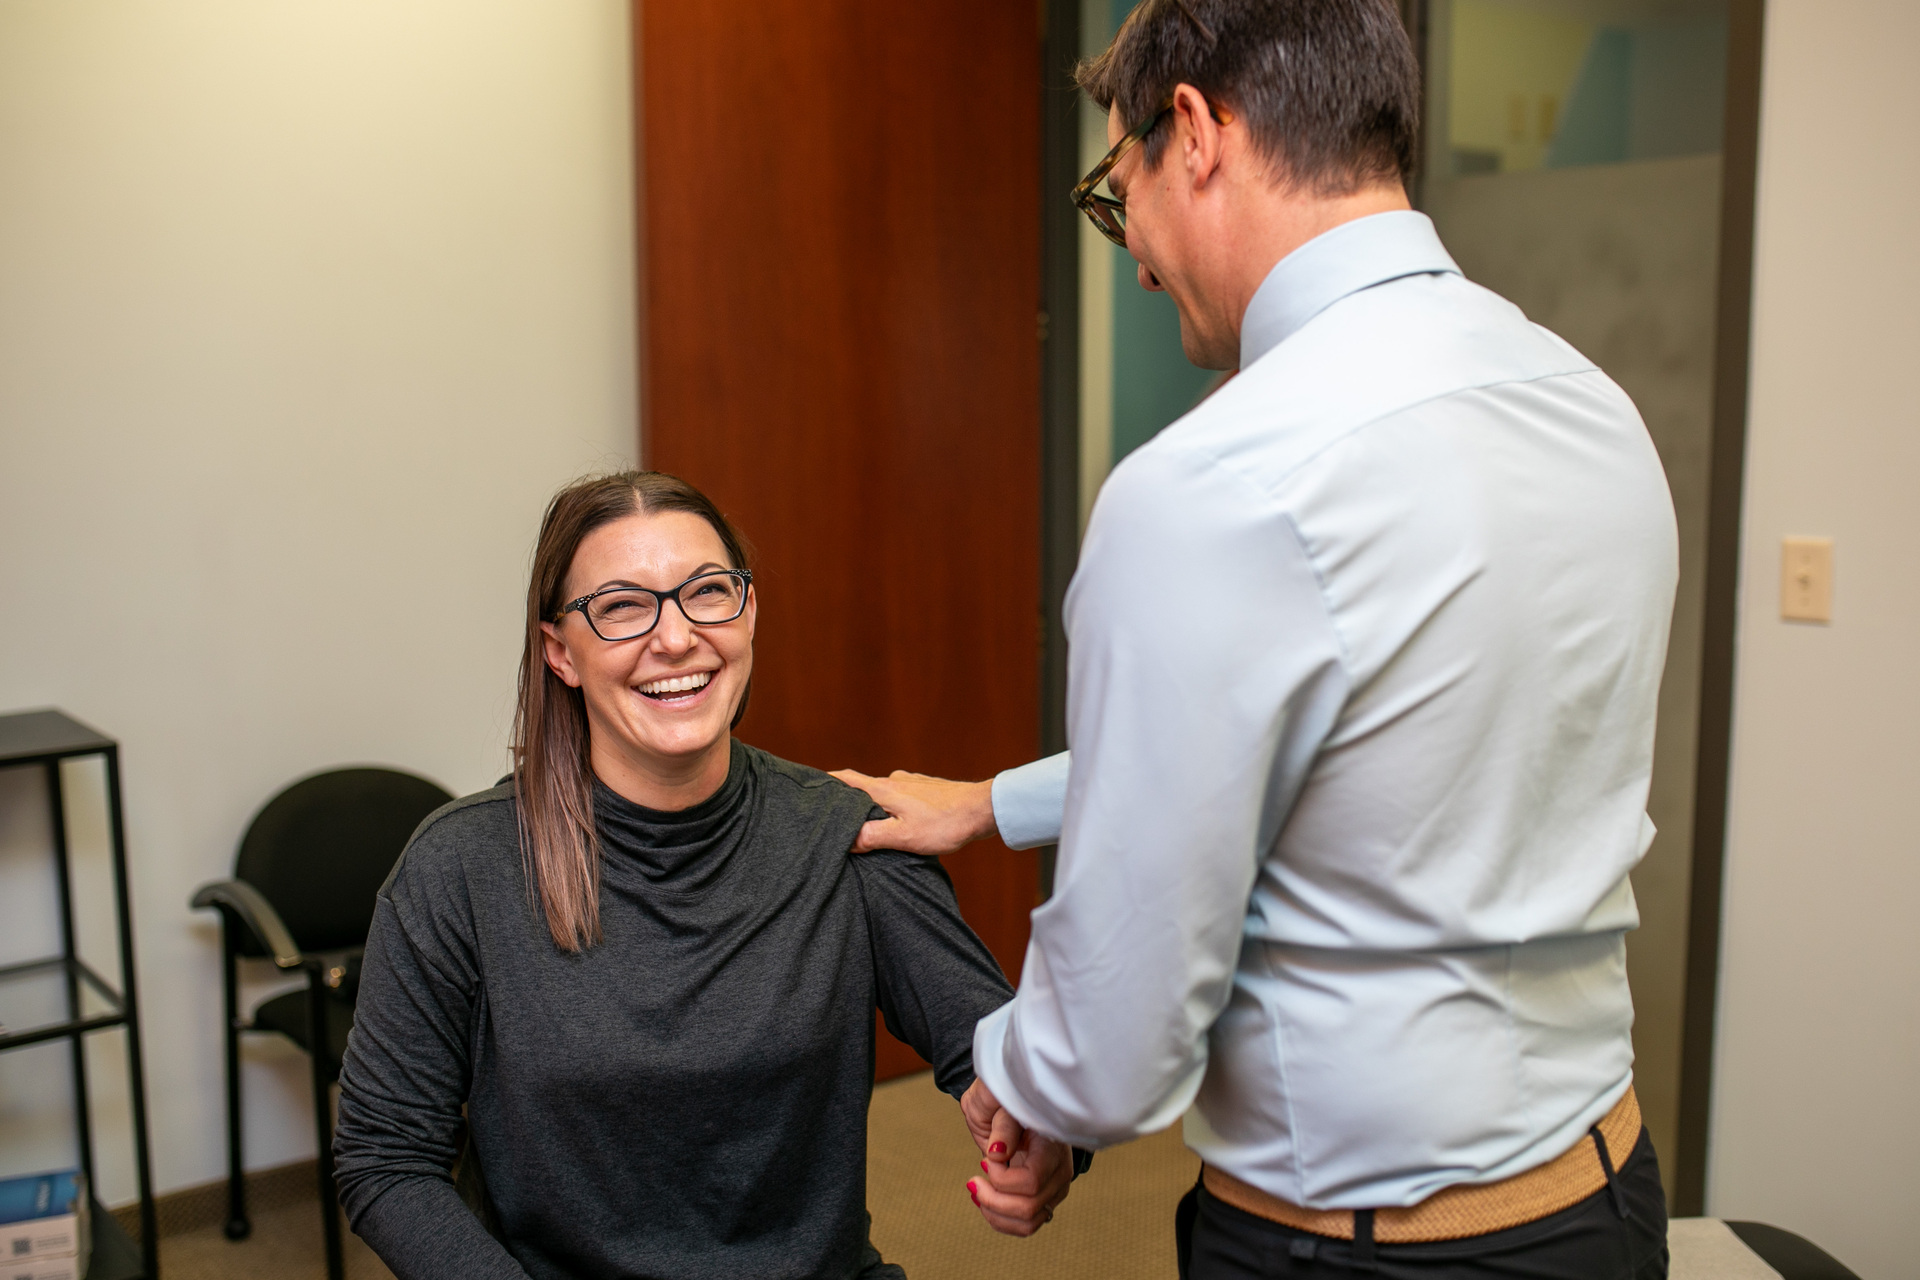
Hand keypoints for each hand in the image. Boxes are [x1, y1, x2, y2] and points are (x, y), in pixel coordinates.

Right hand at [830, 769, 996, 855]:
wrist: (983, 809)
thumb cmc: (945, 824)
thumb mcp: (904, 836)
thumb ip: (872, 836)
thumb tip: (844, 839)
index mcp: (883, 790)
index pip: (846, 780)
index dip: (825, 782)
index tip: (808, 786)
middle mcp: (894, 780)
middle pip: (861, 786)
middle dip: (846, 800)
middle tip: (833, 815)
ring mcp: (911, 783)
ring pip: (881, 792)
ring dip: (870, 805)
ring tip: (864, 824)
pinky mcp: (925, 789)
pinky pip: (898, 795)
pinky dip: (889, 806)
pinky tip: (895, 821)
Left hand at [960, 1078, 1072, 1236]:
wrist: (1015, 1110)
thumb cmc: (1008, 1104)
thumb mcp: (1004, 1107)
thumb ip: (1003, 1127)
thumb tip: (997, 1152)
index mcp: (1052, 1147)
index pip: (1031, 1181)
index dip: (1002, 1179)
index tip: (986, 1160)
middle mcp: (1060, 1172)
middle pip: (1029, 1207)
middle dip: (992, 1200)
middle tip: (973, 1181)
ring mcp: (1055, 1189)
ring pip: (1028, 1223)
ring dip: (995, 1214)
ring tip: (978, 1193)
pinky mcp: (1046, 1200)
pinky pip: (1026, 1225)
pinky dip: (1001, 1220)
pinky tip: (985, 1202)